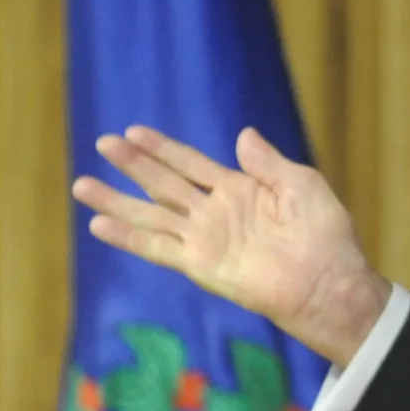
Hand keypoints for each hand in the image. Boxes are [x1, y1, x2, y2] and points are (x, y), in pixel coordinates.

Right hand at [71, 126, 391, 364]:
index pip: (192, 163)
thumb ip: (267, 162)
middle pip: (164, 183)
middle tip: (102, 144)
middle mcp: (215, 212)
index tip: (133, 130)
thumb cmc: (324, 232)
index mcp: (240, 189)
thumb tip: (243, 134)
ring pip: (151, 214)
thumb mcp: (301, 185)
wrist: (327, 280)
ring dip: (117, 200)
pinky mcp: (199, 264)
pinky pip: (157, 247)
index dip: (164, 148)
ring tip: (82, 185)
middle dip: (134, 164)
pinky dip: (128, 237)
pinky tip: (99, 225)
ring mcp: (204, 238)